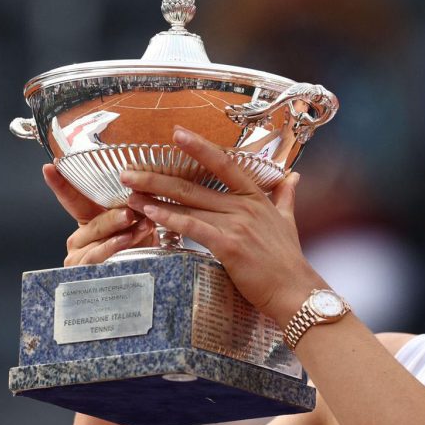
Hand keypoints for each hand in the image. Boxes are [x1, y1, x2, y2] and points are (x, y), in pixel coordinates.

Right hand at [42, 163, 155, 265]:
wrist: (138, 280)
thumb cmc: (138, 250)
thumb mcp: (137, 227)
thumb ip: (134, 210)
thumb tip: (141, 190)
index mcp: (89, 221)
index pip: (72, 199)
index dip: (61, 184)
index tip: (50, 167)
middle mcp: (79, 238)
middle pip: (93, 223)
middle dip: (112, 216)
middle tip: (129, 211)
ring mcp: (78, 256)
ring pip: (97, 240)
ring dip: (118, 232)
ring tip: (135, 225)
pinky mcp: (83, 273)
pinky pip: (98, 257)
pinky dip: (113, 248)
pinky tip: (126, 241)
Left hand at [119, 127, 322, 320]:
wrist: (295, 290)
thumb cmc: (289, 261)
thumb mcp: (289, 221)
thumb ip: (285, 196)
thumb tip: (293, 177)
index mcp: (257, 198)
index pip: (225, 163)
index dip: (200, 147)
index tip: (177, 134)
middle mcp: (244, 206)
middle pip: (194, 185)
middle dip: (158, 177)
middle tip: (129, 170)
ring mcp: (236, 225)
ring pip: (189, 205)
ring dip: (155, 199)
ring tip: (130, 193)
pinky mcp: (229, 246)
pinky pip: (194, 228)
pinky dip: (171, 219)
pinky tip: (151, 214)